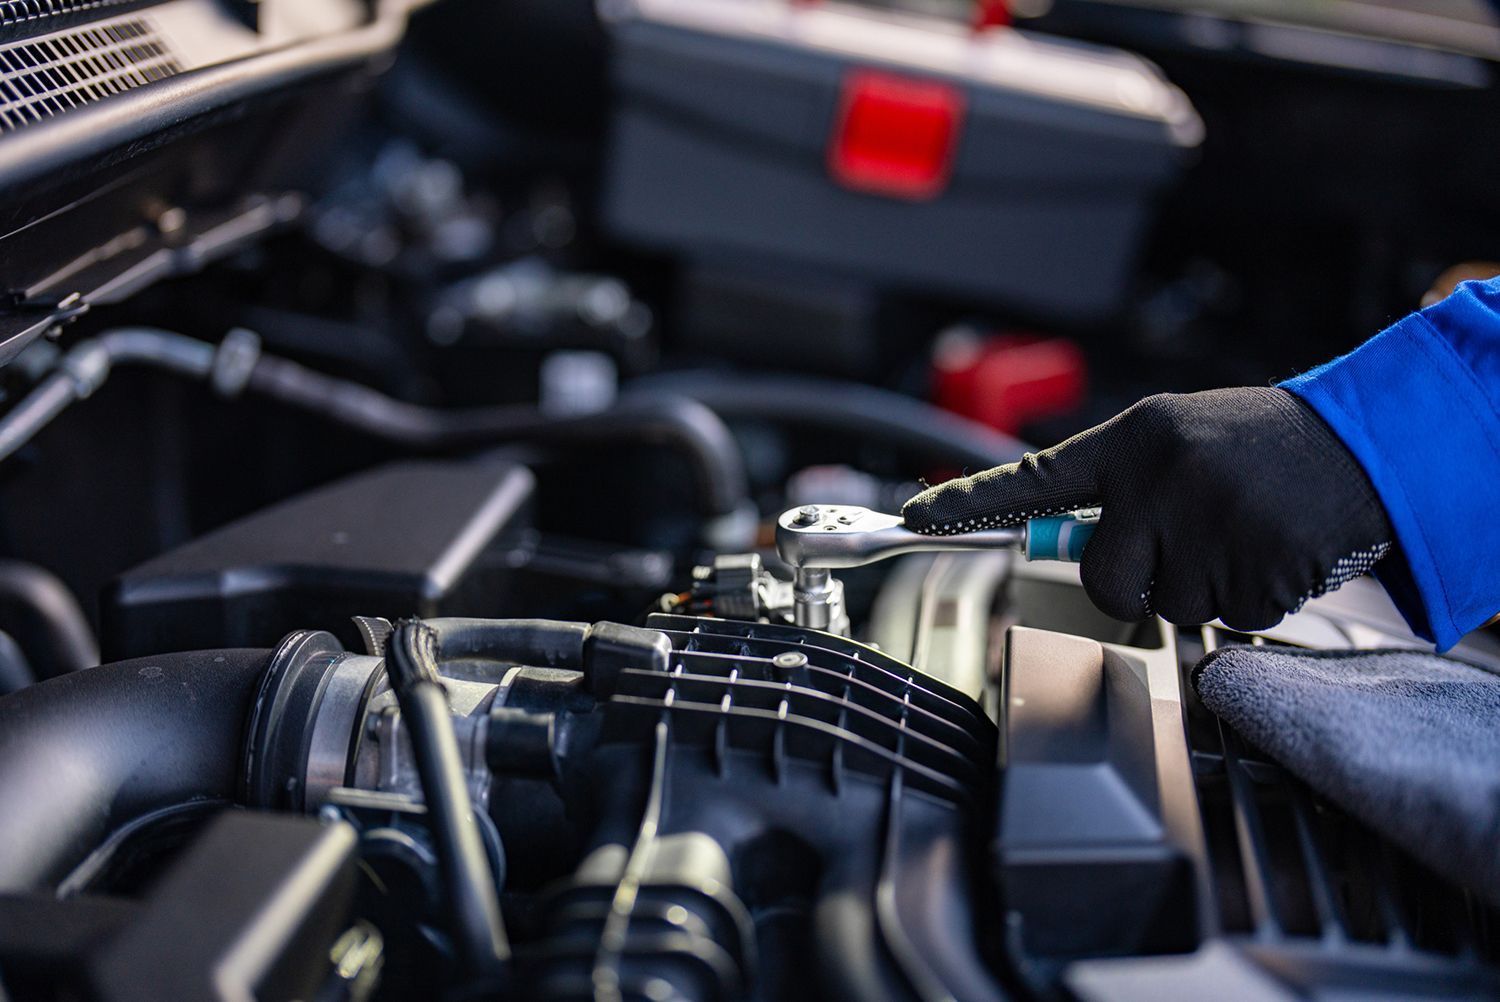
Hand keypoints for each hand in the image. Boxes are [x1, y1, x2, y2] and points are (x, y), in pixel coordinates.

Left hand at [901, 387, 1392, 629]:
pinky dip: (1250, 599)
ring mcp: (1210, 525)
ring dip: (1203, 586)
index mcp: (1137, 440)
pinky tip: (1273, 551)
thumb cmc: (1261, 447)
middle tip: (1186, 543)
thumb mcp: (1180, 441)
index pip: (1036, 478)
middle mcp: (1163, 479)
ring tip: (1242, 534)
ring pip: (1168, 605)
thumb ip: (1120, 486)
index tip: (915, 513)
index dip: (970, 502)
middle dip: (1138, 578)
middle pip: (1105, 578)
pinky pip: (1227, 618)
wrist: (1367, 441)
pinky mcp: (1257, 568)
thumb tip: (1062, 541)